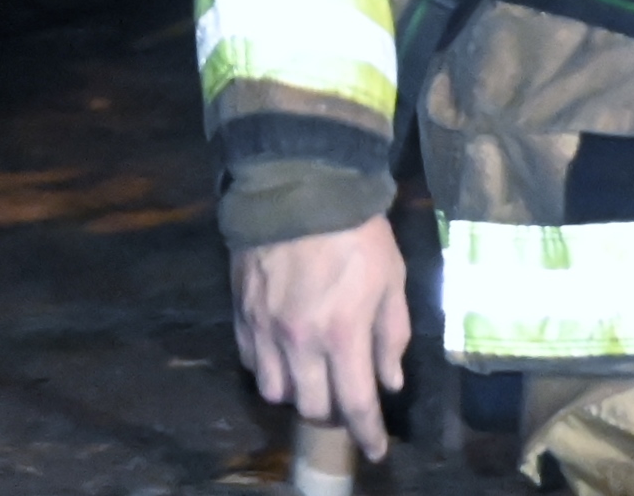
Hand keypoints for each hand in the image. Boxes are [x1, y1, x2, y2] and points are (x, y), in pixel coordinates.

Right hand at [231, 216, 409, 460]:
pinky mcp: (241, 314)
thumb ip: (391, 335)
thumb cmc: (358, 230)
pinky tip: (285, 355)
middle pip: (312, 408)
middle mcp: (300, 342)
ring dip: (299, 393)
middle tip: (347, 399)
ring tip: (315, 376)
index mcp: (343, 334)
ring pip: (276, 392)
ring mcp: (265, 330)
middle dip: (334, 413)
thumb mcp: (391, 278)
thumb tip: (390, 382)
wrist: (301, 184)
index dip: (368, 434)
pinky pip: (252, 364)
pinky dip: (271, 369)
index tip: (376, 449)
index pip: (356, 404)